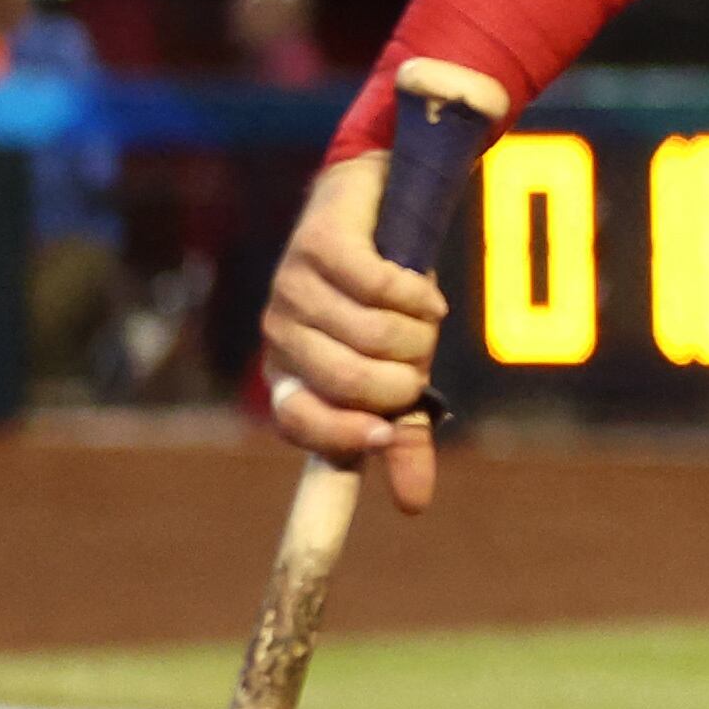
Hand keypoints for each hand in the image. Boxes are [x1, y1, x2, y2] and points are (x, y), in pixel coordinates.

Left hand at [258, 57, 502, 512]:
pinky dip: (417, 294)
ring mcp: (293, 288)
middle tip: (420, 356)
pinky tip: (426, 293)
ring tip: (424, 317)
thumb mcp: (396, 371)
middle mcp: (281, 334)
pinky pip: (380, 286)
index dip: (346, 434)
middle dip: (403, 377)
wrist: (377, 202)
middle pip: (349, 381)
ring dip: (419, 331)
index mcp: (290, 374)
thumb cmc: (383, 302)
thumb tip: (412, 506)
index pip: (301, 423)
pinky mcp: (318, 245)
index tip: (388, 431)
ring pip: (372, 334)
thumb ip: (399, 432)